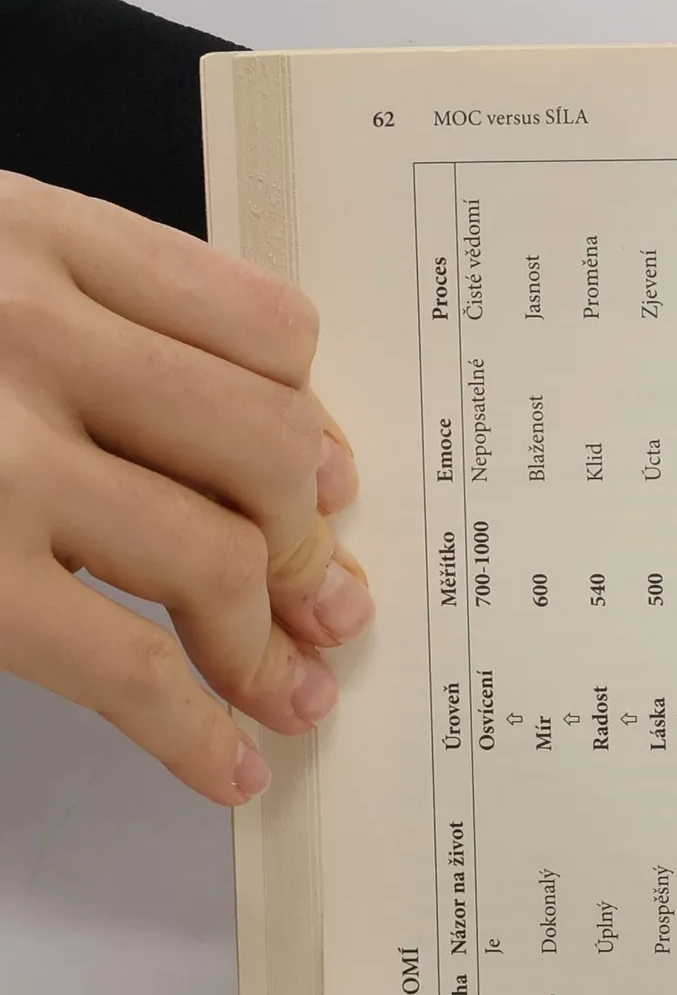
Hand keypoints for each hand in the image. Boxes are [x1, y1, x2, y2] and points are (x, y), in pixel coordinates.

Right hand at [0, 174, 371, 801]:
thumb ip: (80, 310)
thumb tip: (272, 447)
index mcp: (31, 232)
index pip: (262, 324)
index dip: (313, 418)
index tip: (327, 480)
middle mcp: (20, 328)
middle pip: (266, 443)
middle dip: (311, 539)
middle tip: (325, 600)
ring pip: (215, 554)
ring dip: (270, 642)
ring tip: (289, 690)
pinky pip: (126, 664)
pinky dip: (195, 727)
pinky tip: (224, 763)